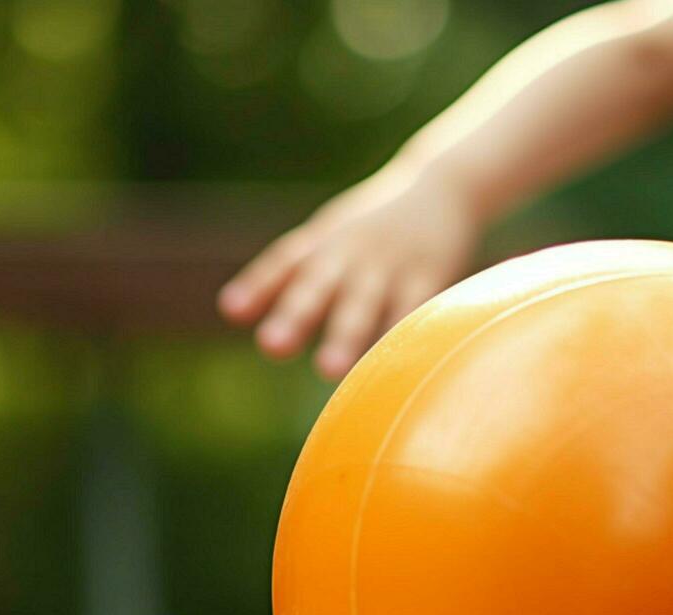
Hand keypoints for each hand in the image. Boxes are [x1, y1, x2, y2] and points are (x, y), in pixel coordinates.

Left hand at [218, 165, 478, 379]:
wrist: (444, 185)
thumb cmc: (373, 224)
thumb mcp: (328, 236)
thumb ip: (283, 274)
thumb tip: (227, 311)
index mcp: (325, 243)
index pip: (286, 261)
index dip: (260, 283)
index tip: (233, 309)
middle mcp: (351, 253)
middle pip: (319, 284)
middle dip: (296, 315)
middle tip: (271, 346)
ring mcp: (389, 266)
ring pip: (364, 303)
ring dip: (346, 336)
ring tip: (327, 371)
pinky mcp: (428, 279)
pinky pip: (411, 311)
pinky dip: (399, 336)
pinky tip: (389, 365)